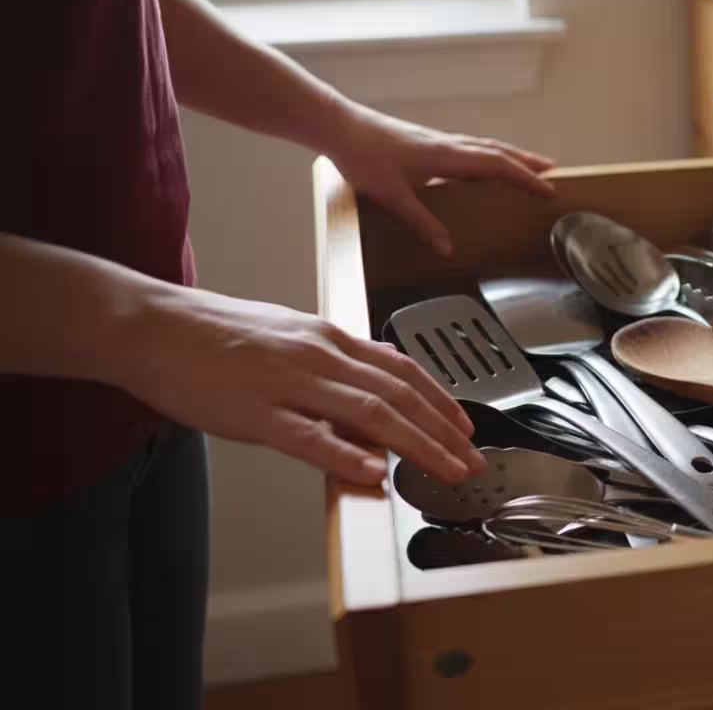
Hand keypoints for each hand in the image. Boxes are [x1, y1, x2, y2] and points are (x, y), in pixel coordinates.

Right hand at [113, 286, 481, 486]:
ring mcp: (288, 383)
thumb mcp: (290, 334)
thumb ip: (336, 360)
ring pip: (369, 414)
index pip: (402, 370)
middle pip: (398, 395)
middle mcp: (318, 355)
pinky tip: (373, 474)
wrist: (151, 326)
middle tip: (472, 459)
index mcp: (328, 337)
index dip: (440, 401)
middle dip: (443, 431)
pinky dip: (345, 456)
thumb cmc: (215, 333)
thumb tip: (377, 385)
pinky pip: (308, 437)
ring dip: (416, 446)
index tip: (465, 426)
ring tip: (445, 471)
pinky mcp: (254, 413)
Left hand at [325, 103, 554, 254]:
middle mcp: (448, 145)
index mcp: (446, 157)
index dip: (525, 177)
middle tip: (554, 173)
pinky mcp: (429, 142)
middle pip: (498, 152)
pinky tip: (487, 164)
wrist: (340, 127)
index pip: (497, 165)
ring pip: (486, 146)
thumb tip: (447, 249)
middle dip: (528, 163)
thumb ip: (422, 223)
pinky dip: (490, 155)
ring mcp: (439, 141)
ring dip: (511, 156)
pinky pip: (471, 147)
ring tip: (530, 165)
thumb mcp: (393, 197)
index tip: (548, 188)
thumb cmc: (363, 158)